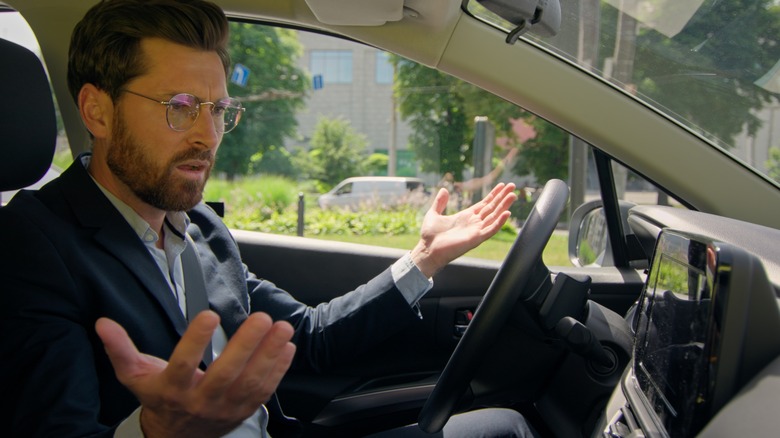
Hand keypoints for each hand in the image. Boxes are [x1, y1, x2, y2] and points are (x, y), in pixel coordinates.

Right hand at [95, 311, 295, 437]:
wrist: (176, 437)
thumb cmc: (158, 399)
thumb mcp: (135, 376)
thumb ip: (120, 349)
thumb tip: (103, 323)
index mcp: (172, 390)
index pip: (183, 364)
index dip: (195, 341)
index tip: (209, 315)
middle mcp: (200, 401)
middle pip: (225, 374)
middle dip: (246, 346)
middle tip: (262, 318)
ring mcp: (225, 408)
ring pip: (250, 383)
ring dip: (269, 355)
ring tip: (282, 328)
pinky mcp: (244, 411)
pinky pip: (265, 392)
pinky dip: (278, 370)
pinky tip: (287, 347)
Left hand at [411, 183, 516, 276]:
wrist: (427, 250)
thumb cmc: (430, 236)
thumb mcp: (434, 214)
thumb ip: (439, 202)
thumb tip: (444, 189)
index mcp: (466, 216)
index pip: (484, 204)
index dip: (493, 194)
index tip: (502, 185)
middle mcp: (473, 223)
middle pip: (492, 208)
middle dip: (502, 197)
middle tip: (513, 186)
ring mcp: (475, 231)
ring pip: (494, 216)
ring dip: (504, 206)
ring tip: (513, 196)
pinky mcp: (475, 239)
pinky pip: (490, 230)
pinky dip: (499, 222)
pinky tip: (507, 213)